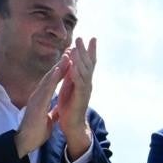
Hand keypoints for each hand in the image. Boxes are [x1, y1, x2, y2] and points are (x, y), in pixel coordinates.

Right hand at [15, 55, 69, 157]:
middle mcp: (39, 95)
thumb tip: (58, 109)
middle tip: (70, 51)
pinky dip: (52, 79)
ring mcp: (37, 98)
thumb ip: (52, 112)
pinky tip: (58, 70)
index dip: (62, 71)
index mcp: (42, 98)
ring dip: (58, 67)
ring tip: (68, 55)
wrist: (25, 142)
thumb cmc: (36, 131)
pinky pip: (46, 89)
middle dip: (61, 64)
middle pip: (51, 77)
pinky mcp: (37, 104)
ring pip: (49, 79)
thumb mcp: (48, 119)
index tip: (71, 61)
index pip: (53, 82)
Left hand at [55, 37, 97, 157]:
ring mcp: (85, 90)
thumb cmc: (70, 108)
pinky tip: (74, 65)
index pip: (88, 62)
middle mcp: (87, 83)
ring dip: (80, 58)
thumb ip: (72, 76)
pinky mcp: (80, 97)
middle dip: (85, 49)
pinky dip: (77, 73)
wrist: (72, 125)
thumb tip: (72, 64)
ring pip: (84, 70)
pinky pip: (79, 82)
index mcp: (83, 81)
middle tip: (83, 37)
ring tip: (76, 47)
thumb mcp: (70, 88)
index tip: (91, 38)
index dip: (89, 50)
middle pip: (88, 63)